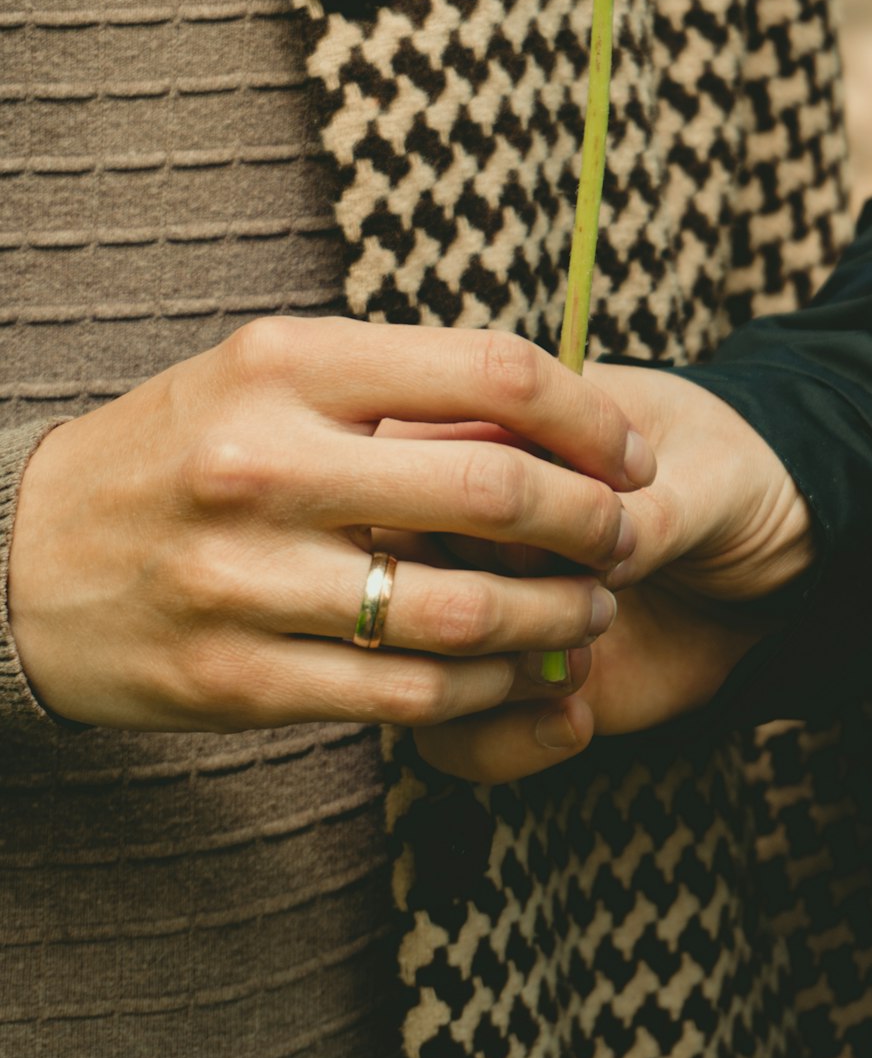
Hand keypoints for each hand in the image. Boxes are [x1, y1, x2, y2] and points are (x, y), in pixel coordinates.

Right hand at [7, 319, 655, 731]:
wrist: (18, 557)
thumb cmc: (177, 450)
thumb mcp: (265, 375)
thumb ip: (390, 381)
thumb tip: (539, 406)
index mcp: (286, 363)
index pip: (490, 369)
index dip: (587, 413)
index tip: (626, 449)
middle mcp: (267, 463)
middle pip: (494, 490)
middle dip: (593, 519)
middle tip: (625, 533)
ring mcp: (249, 578)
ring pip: (462, 611)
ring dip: (555, 615)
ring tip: (589, 608)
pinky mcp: (239, 678)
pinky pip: (405, 693)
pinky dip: (488, 686)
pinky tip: (518, 671)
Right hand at [414, 362, 809, 779]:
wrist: (764, 563)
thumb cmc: (725, 479)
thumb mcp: (711, 474)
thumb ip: (653, 509)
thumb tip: (603, 558)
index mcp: (490, 422)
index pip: (427, 456)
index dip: (502, 509)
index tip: (600, 530)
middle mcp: (454, 512)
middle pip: (399, 562)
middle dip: (497, 596)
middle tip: (594, 601)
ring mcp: (462, 597)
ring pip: (406, 656)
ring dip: (494, 676)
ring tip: (584, 663)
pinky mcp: (485, 680)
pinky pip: (443, 737)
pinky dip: (502, 743)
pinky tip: (577, 721)